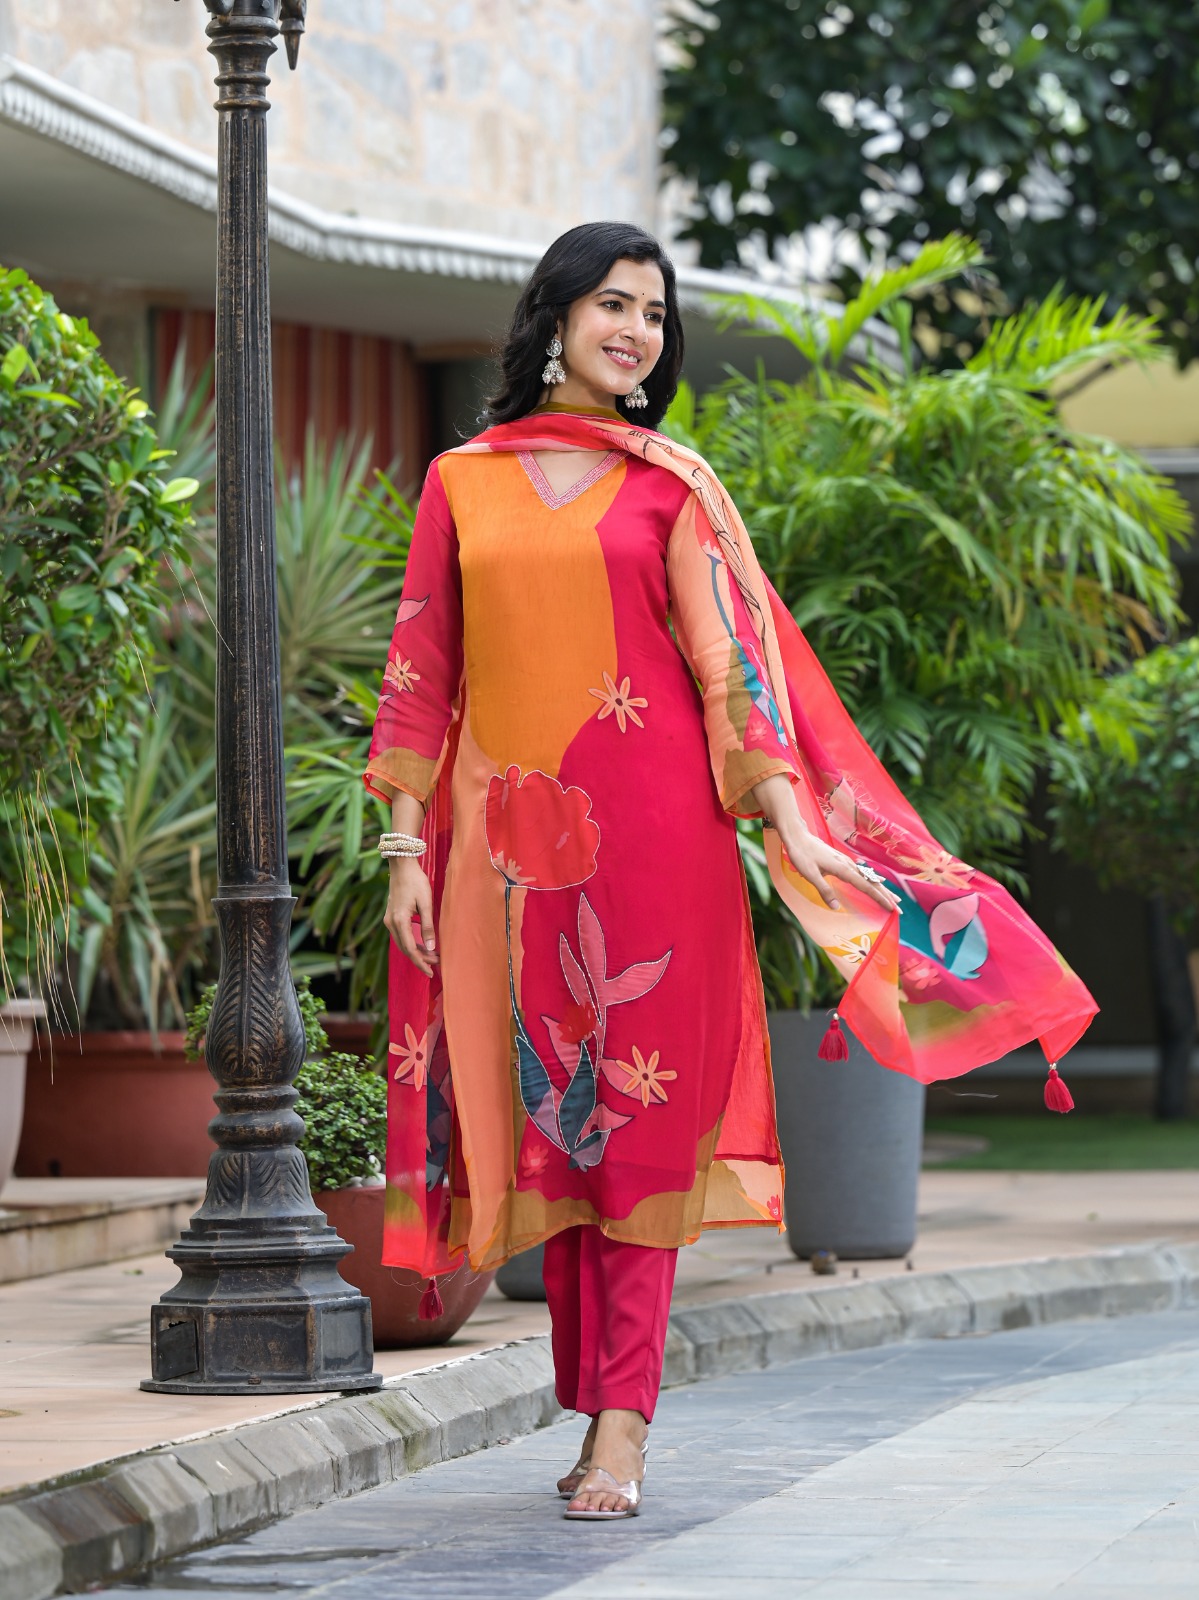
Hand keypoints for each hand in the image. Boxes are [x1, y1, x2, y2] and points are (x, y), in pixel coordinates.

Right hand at [384, 856, 438, 976]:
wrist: (402, 866)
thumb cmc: (416, 882)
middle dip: (420, 958)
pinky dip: (411, 942)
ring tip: (432, 956)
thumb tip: (431, 948)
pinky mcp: (391, 916)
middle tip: (436, 964)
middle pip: (405, 948)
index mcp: (399, 921)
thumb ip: (427, 926)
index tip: (431, 971)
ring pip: (402, 943)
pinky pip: (400, 935)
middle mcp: (391, 923)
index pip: (410, 949)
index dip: (421, 962)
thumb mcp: (426, 903)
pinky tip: (422, 945)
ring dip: (416, 951)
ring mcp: (389, 920)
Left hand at [751, 774, 900, 916]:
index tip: (891, 908)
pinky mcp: (842, 861)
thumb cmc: (801, 855)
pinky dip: (872, 881)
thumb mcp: (810, 874)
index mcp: (843, 868)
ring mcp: (846, 862)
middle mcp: (848, 865)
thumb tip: (836, 907)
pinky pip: (862, 874)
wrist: (797, 836)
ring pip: (869, 878)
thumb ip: (823, 890)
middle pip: (872, 882)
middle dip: (886, 896)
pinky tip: (876, 883)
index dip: (879, 898)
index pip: (865, 886)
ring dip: (882, 889)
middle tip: (899, 909)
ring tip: (894, 899)